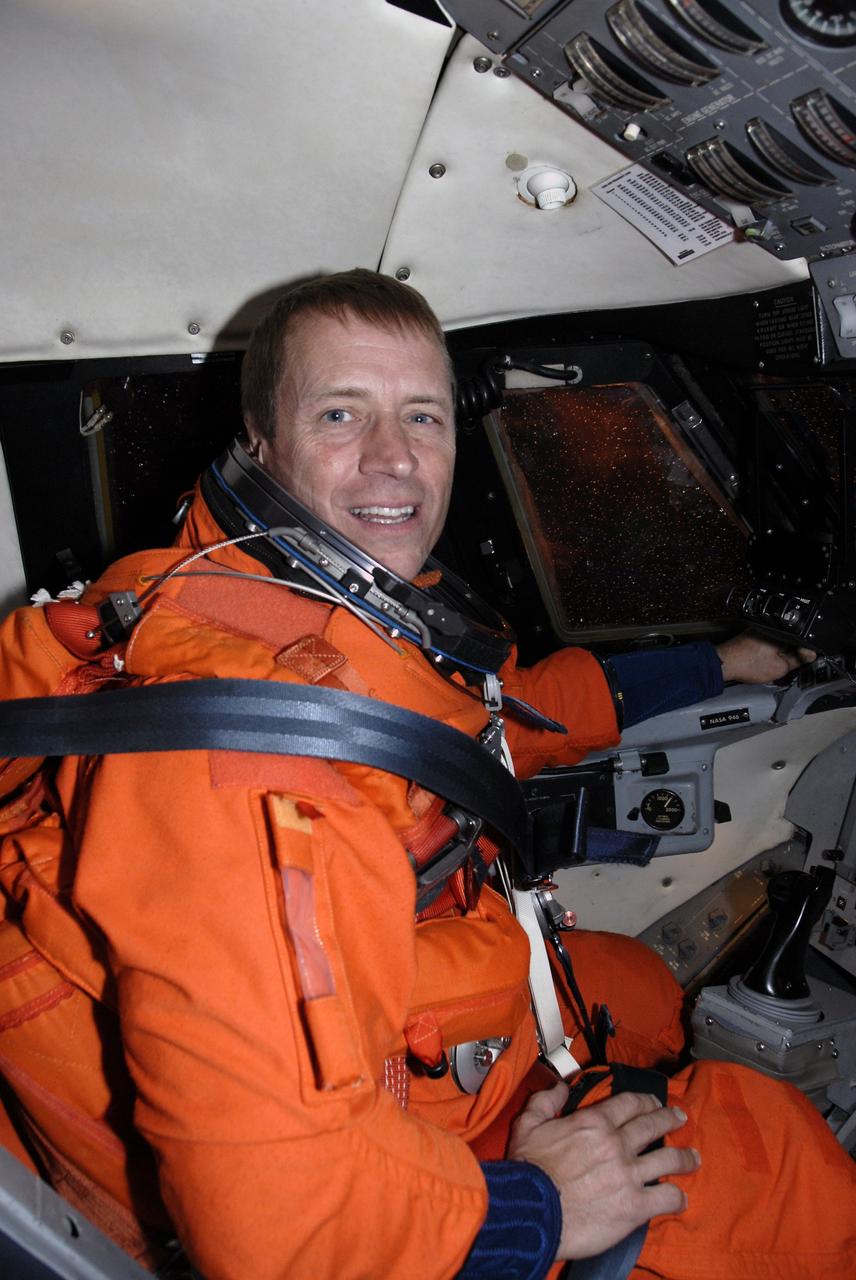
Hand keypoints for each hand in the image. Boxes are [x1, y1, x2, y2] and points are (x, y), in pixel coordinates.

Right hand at [507, 1081, 698, 1260]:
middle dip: (670, 1119)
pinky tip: (680, 1198)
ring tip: (693, 1158)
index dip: (645, 1101)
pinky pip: (667, 1198)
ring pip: (668, 1160)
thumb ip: (545, 1101)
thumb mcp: (528, 1124)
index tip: (653, 1102)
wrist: (532, 1210)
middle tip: (680, 1118)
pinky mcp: (635, 1206)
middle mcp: (617, 1145)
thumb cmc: (528, 1170)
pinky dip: (677, 1198)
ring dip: (684, 1158)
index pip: (629, 1104)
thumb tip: (560, 1087)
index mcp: (594, 1123)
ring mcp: (629, 1175)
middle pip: (653, 1126)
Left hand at [715, 631, 815, 683]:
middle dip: (793, 652)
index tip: (806, 661)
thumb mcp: (779, 667)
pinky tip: (763, 660)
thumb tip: (810, 655)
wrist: (724, 663)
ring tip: (772, 663)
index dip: (806, 652)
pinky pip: (769, 643)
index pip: (803, 640)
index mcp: (782, 632)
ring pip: (780, 641)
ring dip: (781, 652)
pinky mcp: (753, 634)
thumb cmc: (748, 664)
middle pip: (792, 640)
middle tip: (787, 665)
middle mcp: (772, 627)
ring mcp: (761, 630)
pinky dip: (769, 652)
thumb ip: (798, 660)